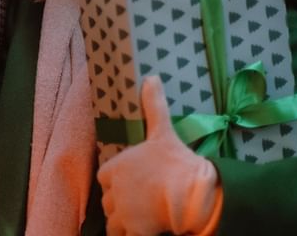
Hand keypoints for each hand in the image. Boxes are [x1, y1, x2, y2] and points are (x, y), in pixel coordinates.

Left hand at [98, 77, 220, 235]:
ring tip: (141, 220)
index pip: (105, 178)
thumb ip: (154, 106)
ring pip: (113, 222)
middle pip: (109, 201)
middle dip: (121, 203)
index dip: (117, 182)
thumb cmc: (176, 162)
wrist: (192, 194)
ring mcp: (121, 212)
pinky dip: (129, 235)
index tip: (131, 184)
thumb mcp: (163, 131)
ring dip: (123, 222)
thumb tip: (151, 77)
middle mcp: (113, 191)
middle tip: (141, 204)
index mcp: (115, 168)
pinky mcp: (132, 230)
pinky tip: (144, 231)